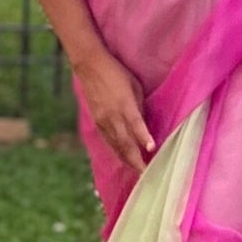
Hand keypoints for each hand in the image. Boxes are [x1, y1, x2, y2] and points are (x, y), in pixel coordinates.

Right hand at [76, 49, 155, 176]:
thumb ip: (139, 106)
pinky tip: (124, 158)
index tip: (152, 150)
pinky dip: (117, 151)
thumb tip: (143, 124)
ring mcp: (103, 121)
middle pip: (125, 143)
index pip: (136, 124)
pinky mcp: (97, 122)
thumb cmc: (117, 73)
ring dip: (127, 160)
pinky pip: (109, 141)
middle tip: (146, 174)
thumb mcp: (134, 86)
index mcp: (125, 105)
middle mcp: (113, 116)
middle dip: (136, 161)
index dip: (144, 138)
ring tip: (138, 171)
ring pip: (116, 146)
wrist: (90, 66)